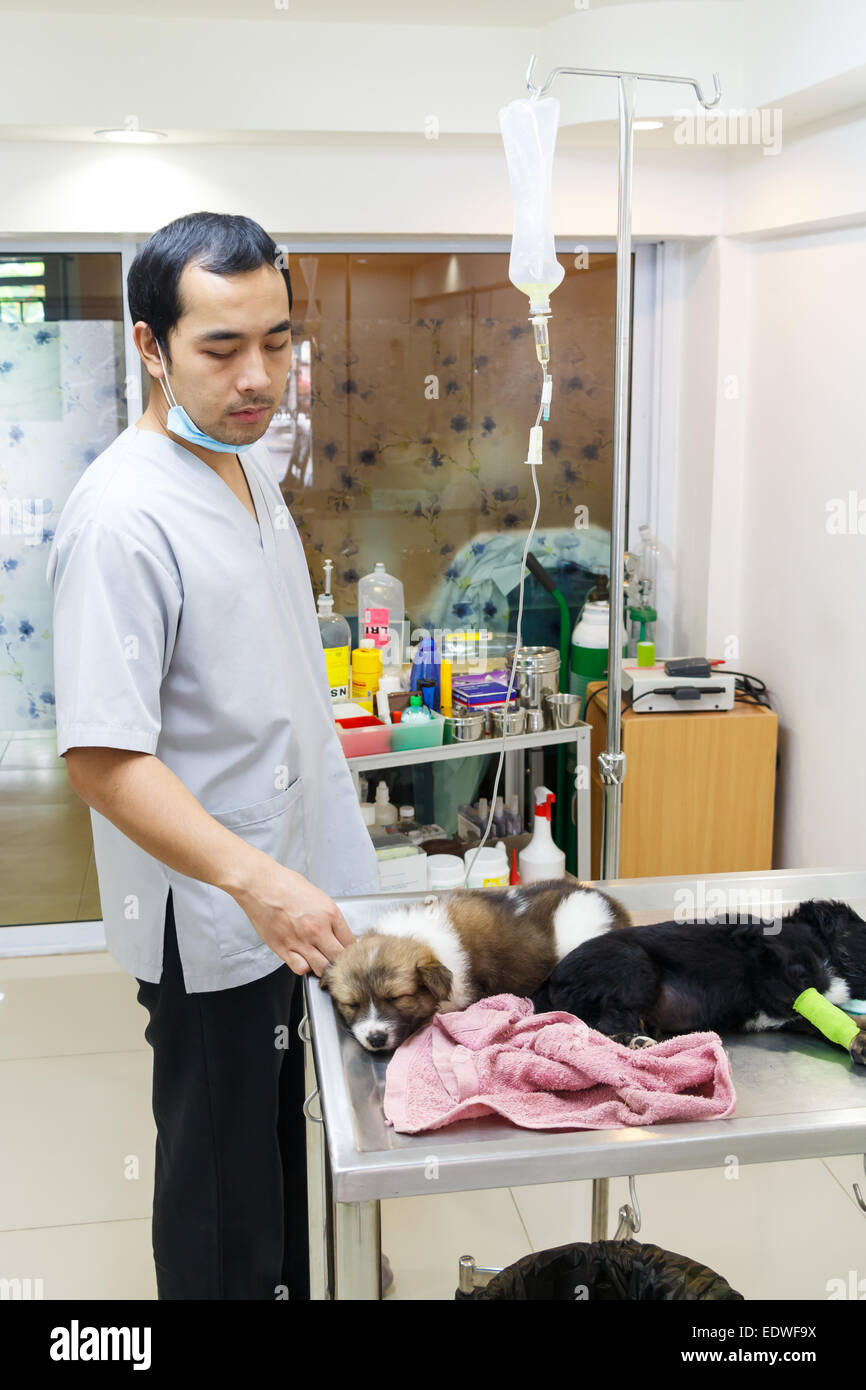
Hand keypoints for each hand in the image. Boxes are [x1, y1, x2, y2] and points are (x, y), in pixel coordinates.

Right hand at [231, 854, 355, 976]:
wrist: (260, 885)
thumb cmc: (285, 884)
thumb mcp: (318, 895)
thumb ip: (329, 916)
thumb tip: (336, 931)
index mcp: (330, 913)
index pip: (350, 942)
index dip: (350, 949)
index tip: (347, 951)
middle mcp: (318, 930)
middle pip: (339, 958)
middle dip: (340, 961)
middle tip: (336, 960)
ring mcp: (301, 941)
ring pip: (322, 968)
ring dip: (323, 968)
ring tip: (320, 962)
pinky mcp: (284, 948)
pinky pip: (300, 969)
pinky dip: (304, 968)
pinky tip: (303, 960)